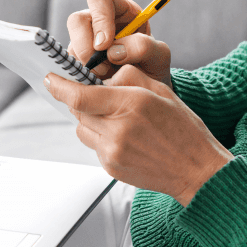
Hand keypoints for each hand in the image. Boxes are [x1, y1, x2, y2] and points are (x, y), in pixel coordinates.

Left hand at [45, 65, 231, 206]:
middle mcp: (118, 130)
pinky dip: (102, 137)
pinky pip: (94, 146)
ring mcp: (113, 152)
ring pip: (82, 128)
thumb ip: (127, 78)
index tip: (50, 78)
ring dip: (90, 120)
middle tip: (95, 96)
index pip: (80, 95)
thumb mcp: (160, 90)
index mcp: (130, 104)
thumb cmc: (182, 128)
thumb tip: (99, 76)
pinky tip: (126, 138)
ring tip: (117, 119)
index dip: (60, 86)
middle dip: (80, 100)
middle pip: (78, 111)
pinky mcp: (111, 167)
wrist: (196, 170)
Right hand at [67, 0, 171, 84]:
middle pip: (76, 21)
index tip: (104, 44)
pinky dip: (83, 77)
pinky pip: (70, 66)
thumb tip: (112, 51)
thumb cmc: (153, 65)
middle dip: (85, 46)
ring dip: (86, 66)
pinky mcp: (77, 61)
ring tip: (107, 78)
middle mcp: (97, 23)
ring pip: (71, 47)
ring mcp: (84, 42)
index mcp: (119, 10)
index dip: (99, 18)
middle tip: (102, 67)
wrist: (147, 91)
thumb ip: (143, 47)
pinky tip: (100, 83)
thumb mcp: (159, 55)